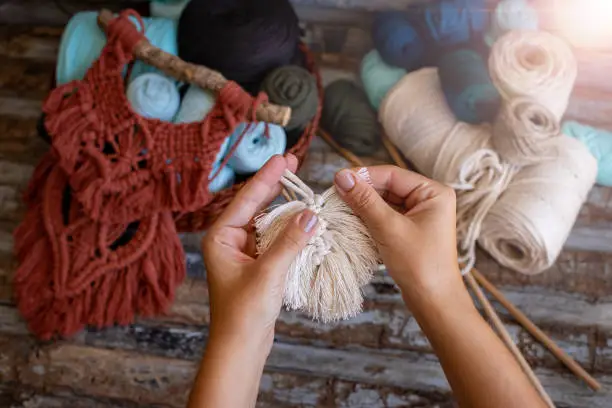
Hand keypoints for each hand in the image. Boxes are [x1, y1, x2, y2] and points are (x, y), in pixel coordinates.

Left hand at [202, 155, 317, 345]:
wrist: (240, 347)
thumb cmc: (244, 313)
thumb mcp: (269, 273)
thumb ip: (290, 242)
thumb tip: (311, 214)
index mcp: (221, 237)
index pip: (246, 199)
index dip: (266, 177)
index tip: (282, 157)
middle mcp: (229, 241)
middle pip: (255, 205)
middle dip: (274, 185)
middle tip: (292, 161)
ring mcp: (243, 252)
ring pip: (266, 221)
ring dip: (284, 207)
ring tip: (300, 186)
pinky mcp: (257, 264)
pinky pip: (273, 238)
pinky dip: (288, 228)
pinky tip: (302, 218)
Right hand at [334, 166, 464, 309]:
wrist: (434, 302)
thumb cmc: (419, 264)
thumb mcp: (389, 228)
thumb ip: (365, 200)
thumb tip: (341, 177)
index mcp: (433, 192)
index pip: (391, 175)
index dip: (363, 176)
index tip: (336, 180)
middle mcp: (429, 200)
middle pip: (387, 187)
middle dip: (362, 193)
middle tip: (335, 196)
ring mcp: (420, 216)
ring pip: (384, 203)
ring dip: (363, 206)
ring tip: (340, 209)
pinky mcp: (410, 231)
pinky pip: (385, 217)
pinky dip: (369, 219)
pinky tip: (352, 222)